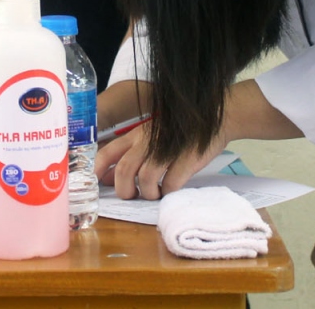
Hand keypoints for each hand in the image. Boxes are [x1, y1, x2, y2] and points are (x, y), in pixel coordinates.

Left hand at [94, 123, 227, 201]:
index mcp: (136, 135)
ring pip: (146, 178)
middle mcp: (148, 141)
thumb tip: (107, 178)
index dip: (98, 172)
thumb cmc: (179, 132)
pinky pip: (171, 184)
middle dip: (124, 190)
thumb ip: (129, 154)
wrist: (216, 119)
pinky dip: (168, 192)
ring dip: (148, 193)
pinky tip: (170, 189)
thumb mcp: (150, 137)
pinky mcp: (187, 159)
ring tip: (155, 193)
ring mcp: (168, 149)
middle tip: (132, 195)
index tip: (99, 185)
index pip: (107, 153)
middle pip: (125, 170)